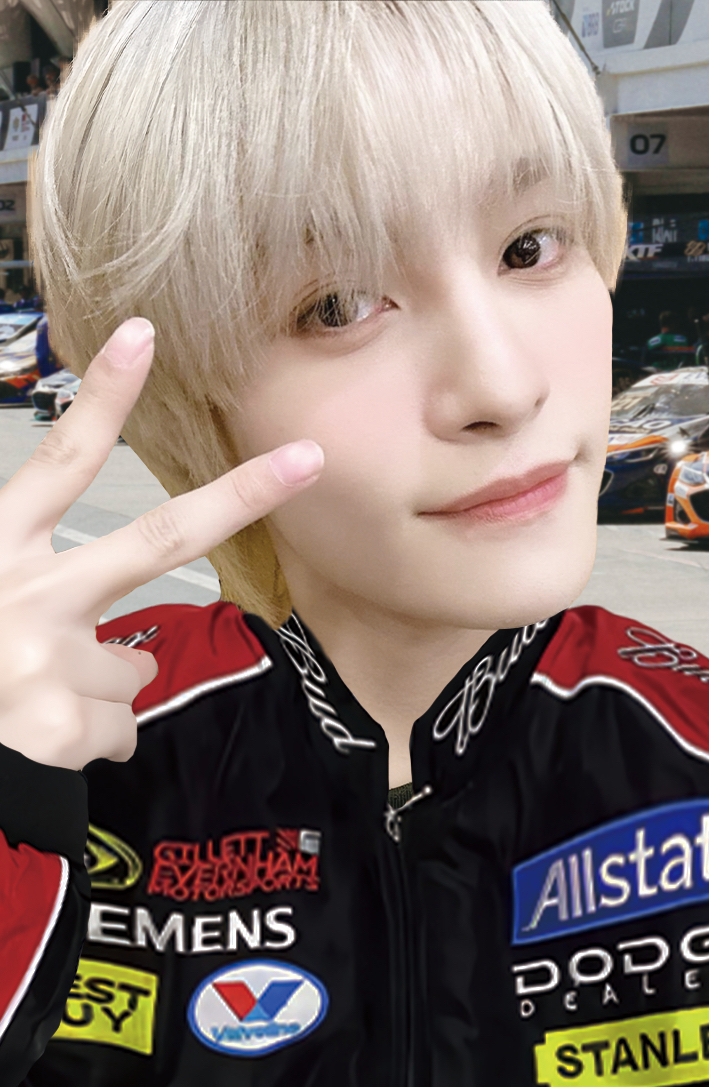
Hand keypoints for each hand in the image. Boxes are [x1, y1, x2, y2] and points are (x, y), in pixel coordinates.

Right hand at [0, 318, 322, 770]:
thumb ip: (31, 588)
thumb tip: (129, 642)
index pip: (58, 463)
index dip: (103, 400)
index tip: (143, 335)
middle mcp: (26, 596)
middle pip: (156, 536)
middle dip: (241, 495)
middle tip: (309, 459)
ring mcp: (49, 662)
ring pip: (134, 666)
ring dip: (101, 688)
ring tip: (35, 705)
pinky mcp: (66, 729)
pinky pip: (122, 727)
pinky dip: (94, 741)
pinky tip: (45, 746)